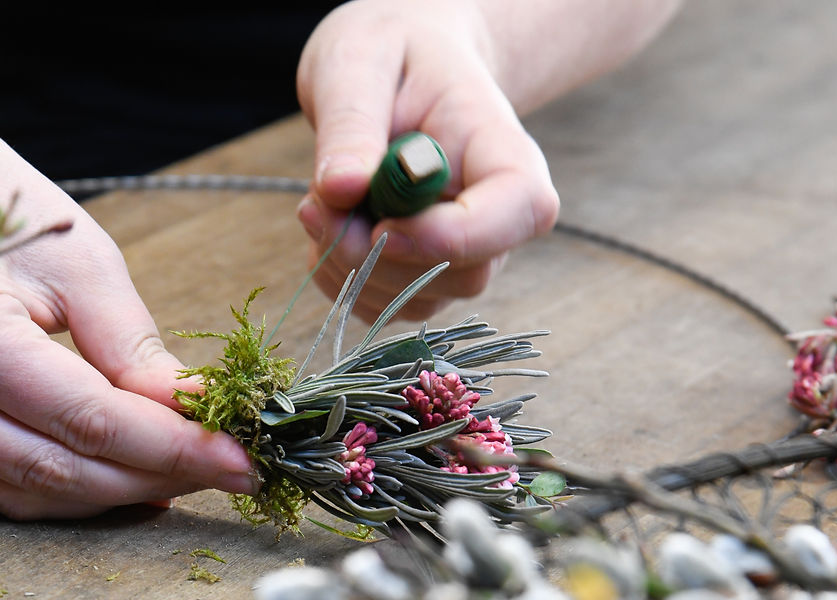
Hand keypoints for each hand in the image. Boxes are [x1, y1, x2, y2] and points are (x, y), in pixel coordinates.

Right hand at [0, 110, 258, 519]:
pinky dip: (71, 489)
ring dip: (118, 492)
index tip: (241, 461)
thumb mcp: (75, 260)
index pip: (92, 421)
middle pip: (63, 469)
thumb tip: (193, 408)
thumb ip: (130, 344)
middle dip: (158, 476)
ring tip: (190, 473)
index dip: (175, 450)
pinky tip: (129, 477)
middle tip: (229, 470)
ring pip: (32, 490)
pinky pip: (0, 484)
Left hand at [295, 0, 560, 323]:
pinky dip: (341, 279)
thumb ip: (352, 124)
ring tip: (323, 203)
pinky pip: (385, 307)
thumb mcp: (359, 63)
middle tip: (318, 203)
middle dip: (376, 254)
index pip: (518, 215)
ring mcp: (467, 261)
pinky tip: (331, 229)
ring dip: (349, 265)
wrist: (399, 73)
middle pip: (459, 273)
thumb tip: (341, 188)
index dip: (449, 237)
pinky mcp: (428, 284)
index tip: (379, 223)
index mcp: (510, 157)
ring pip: (416, 298)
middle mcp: (501, 222)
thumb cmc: (390, 55)